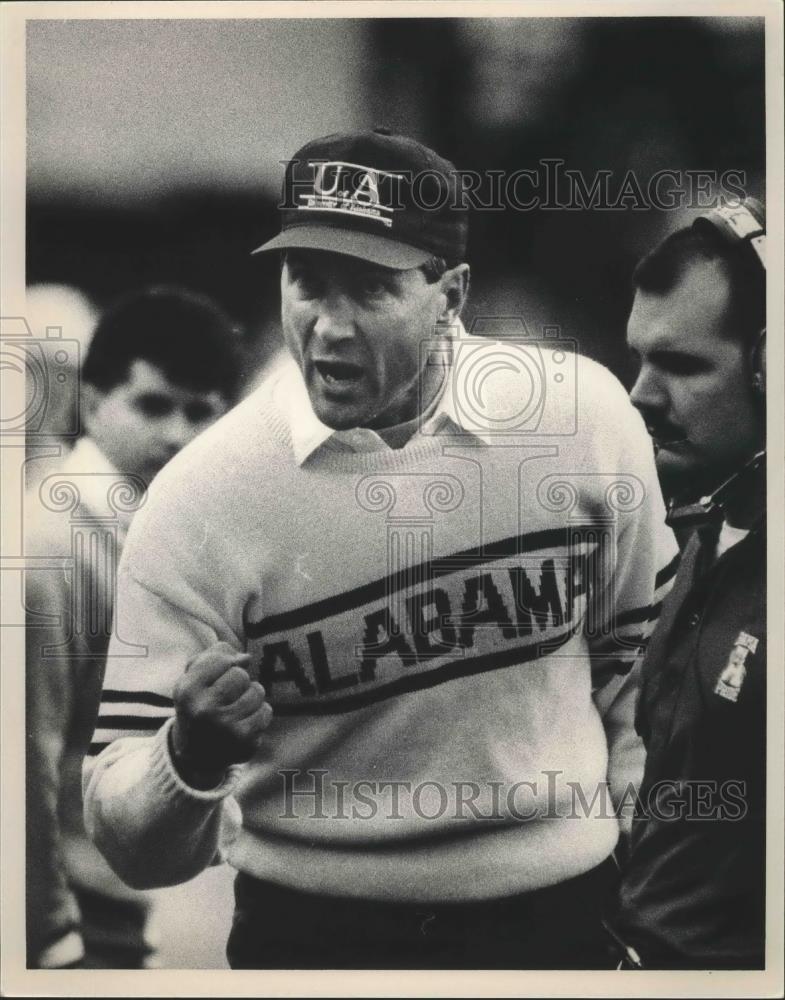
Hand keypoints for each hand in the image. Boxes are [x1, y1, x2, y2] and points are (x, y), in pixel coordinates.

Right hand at [171, 642, 272, 788]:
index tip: (215, 678)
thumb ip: (215, 656)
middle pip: (241, 675)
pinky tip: (244, 721)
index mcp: (187, 691)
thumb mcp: (193, 678)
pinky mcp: (245, 742)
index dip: (223, 665)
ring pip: (257, 691)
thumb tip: (246, 658)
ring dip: (251, 696)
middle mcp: (204, 711)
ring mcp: (226, 728)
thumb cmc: (198, 705)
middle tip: (227, 695)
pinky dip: (259, 713)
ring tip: (236, 707)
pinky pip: (266, 711)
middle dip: (238, 681)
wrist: (195, 755)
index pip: (221, 659)